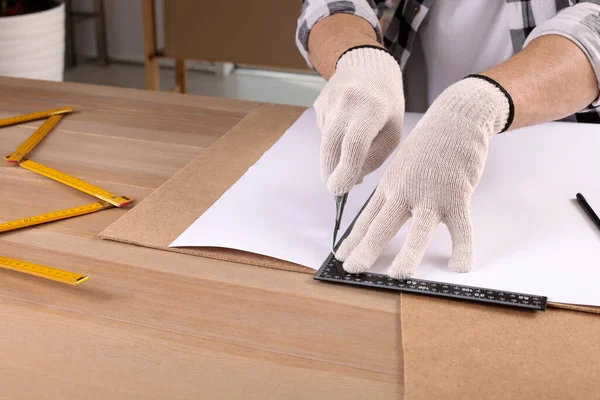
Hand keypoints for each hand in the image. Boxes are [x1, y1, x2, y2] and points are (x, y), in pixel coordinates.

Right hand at [314, 47, 403, 195]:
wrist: (369, 68)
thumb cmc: (387, 105)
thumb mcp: (392, 132)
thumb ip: (374, 158)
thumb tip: (351, 181)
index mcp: (373, 108)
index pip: (354, 145)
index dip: (345, 171)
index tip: (339, 191)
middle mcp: (347, 102)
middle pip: (331, 146)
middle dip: (330, 173)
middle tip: (335, 189)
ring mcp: (329, 101)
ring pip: (325, 142)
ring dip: (333, 158)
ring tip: (347, 158)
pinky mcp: (318, 104)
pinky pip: (323, 133)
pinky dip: (332, 142)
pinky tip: (344, 131)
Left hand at [336, 76, 511, 277]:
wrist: (455, 119)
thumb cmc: (428, 146)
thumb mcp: (402, 167)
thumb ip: (394, 192)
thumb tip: (385, 215)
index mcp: (389, 187)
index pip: (367, 218)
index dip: (354, 240)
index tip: (341, 257)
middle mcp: (405, 192)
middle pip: (382, 225)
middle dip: (366, 250)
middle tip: (353, 269)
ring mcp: (431, 195)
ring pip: (418, 229)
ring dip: (408, 253)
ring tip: (399, 274)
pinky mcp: (457, 195)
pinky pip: (461, 227)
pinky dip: (463, 248)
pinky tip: (460, 267)